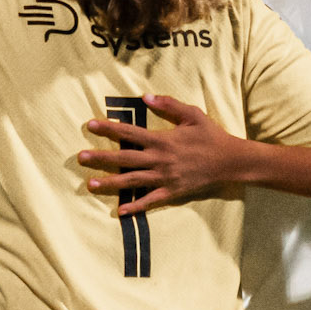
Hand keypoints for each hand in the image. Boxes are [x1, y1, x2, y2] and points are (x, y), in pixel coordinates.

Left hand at [77, 95, 251, 214]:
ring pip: (132, 181)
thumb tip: (145, 97)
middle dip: (101, 158)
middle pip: (125, 158)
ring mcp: (165, 177)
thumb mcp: (192, 114)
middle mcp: (160, 159)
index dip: (109, 129)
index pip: (130, 133)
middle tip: (80, 157)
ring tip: (90, 184)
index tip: (91, 125)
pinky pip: (151, 201)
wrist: (230, 161)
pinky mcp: (172, 191)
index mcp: (162, 139)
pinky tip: (120, 211)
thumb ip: (168, 105)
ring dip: (110, 183)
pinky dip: (136, 207)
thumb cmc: (210, 136)